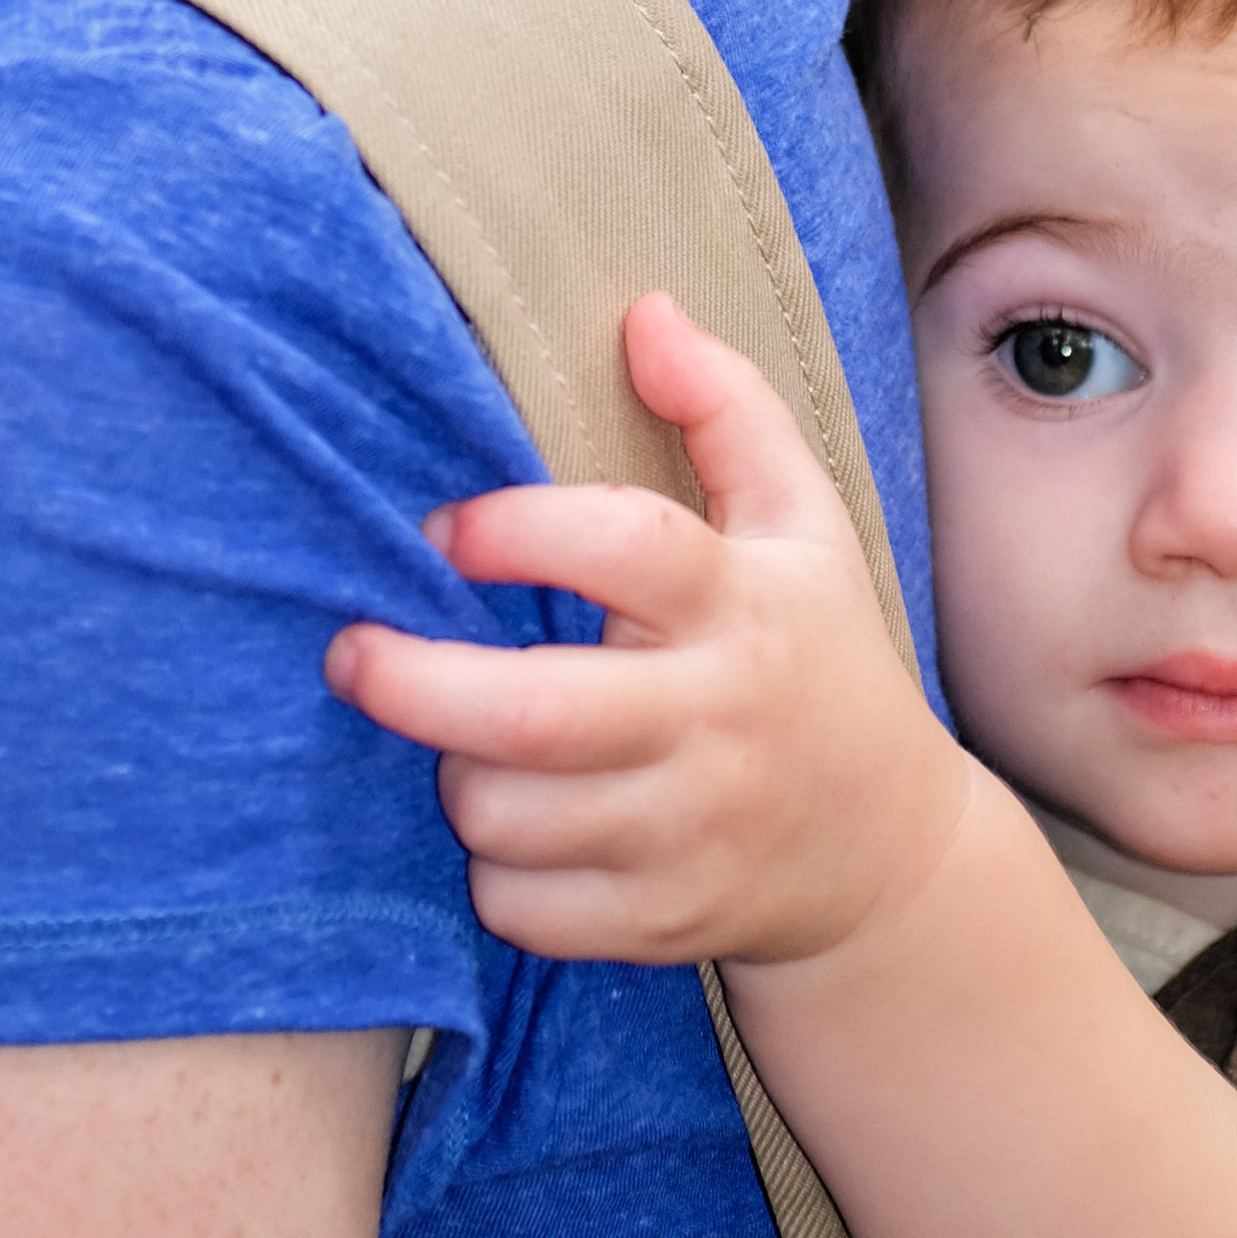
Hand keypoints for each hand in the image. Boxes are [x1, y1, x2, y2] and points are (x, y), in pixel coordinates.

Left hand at [325, 293, 964, 971]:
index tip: (444, 527)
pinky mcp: (660, 924)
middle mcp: (716, 723)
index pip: (628, 549)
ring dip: (456, 773)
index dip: (520, 530)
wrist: (886, 853)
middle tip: (350, 651)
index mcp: (744, 604)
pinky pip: (521, 905)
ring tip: (468, 737)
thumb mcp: (801, 521)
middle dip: (414, 685)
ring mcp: (687, 834)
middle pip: (534, 715)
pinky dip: (494, 869)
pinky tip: (519, 823)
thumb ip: (726, 407)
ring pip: (507, 814)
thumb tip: (643, 313)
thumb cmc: (815, 656)